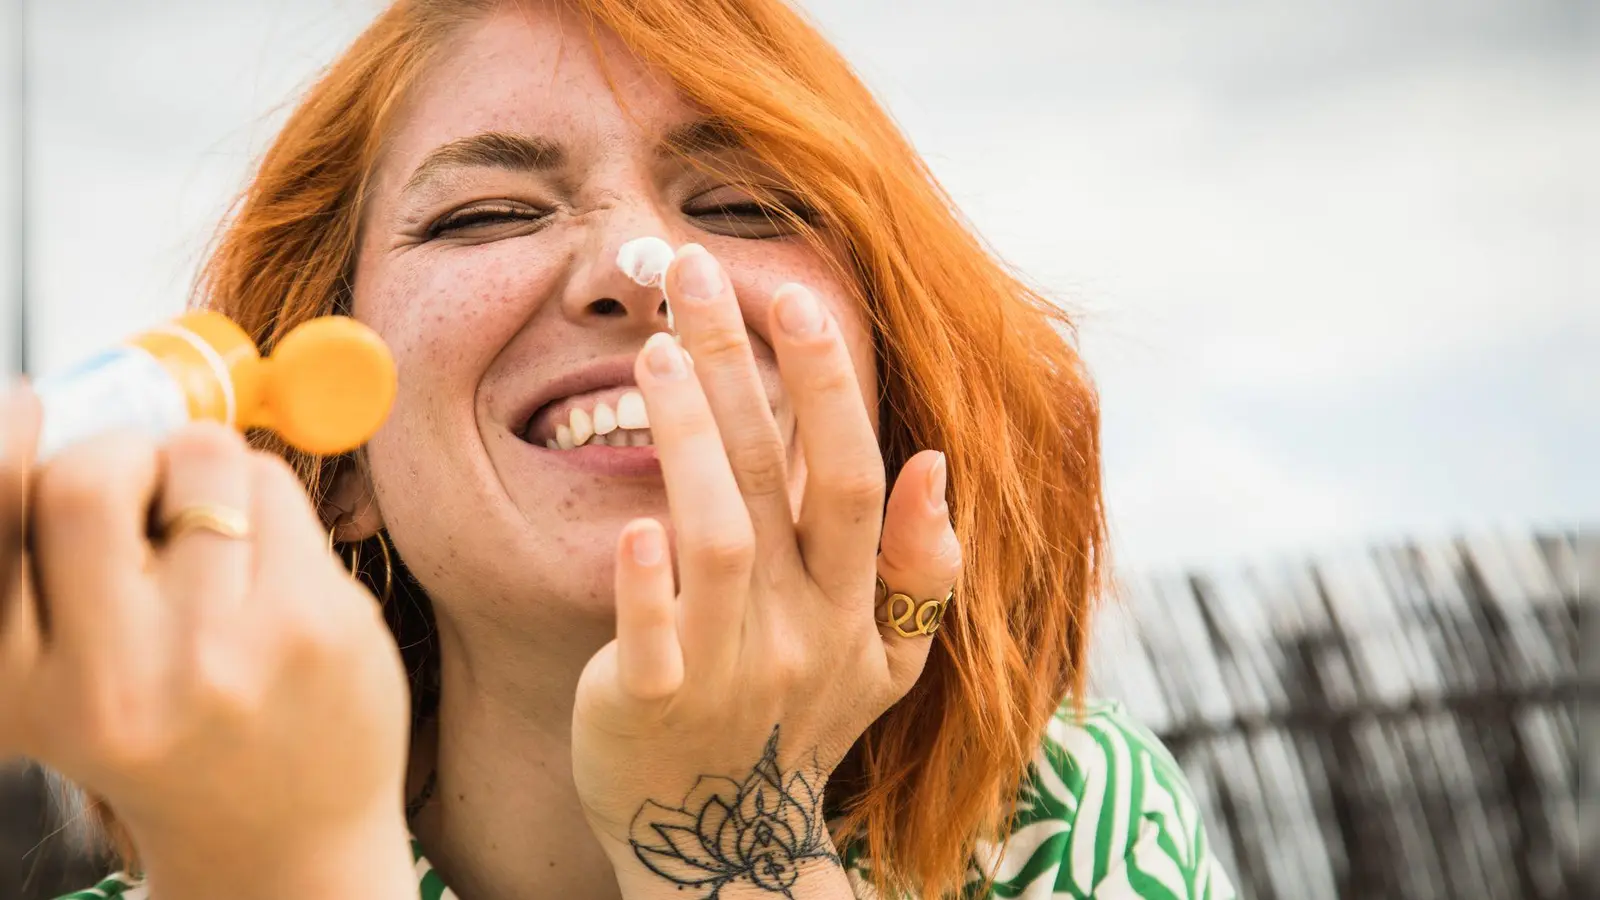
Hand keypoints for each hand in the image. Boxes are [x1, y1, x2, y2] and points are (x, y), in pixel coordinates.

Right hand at [0, 393, 414, 897]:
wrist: (285, 843)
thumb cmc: (175, 736)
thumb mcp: (77, 678)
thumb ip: (54, 568)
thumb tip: (38, 408)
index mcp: (27, 690)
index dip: (0, 450)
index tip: (22, 405)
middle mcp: (112, 682)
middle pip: (89, 475)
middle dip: (122, 454)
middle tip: (148, 491)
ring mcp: (220, 655)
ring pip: (200, 457)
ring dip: (207, 472)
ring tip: (219, 540)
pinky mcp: (312, 628)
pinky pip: (276, 487)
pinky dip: (269, 503)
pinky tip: (274, 574)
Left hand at [572, 246, 962, 897]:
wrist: (726, 847)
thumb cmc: (795, 726)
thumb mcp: (887, 662)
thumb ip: (923, 571)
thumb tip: (936, 465)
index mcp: (850, 606)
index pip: (852, 478)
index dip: (828, 387)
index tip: (794, 295)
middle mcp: (800, 629)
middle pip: (778, 481)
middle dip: (740, 367)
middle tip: (694, 270)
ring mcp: (727, 669)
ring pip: (718, 538)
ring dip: (690, 440)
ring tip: (651, 349)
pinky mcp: (652, 706)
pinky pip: (653, 640)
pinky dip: (645, 586)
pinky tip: (633, 525)